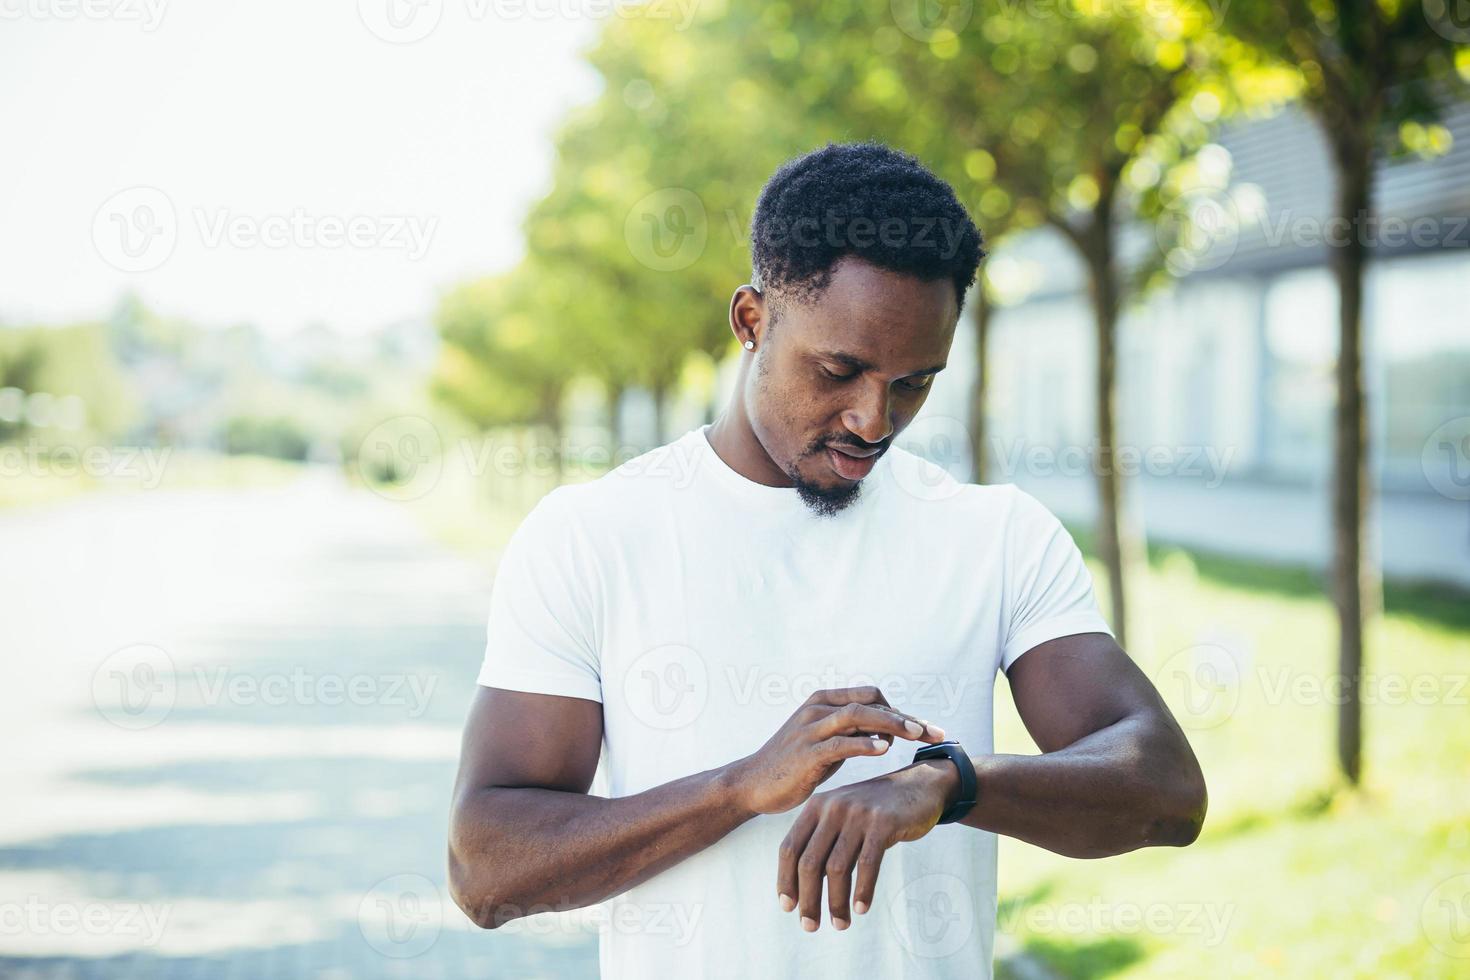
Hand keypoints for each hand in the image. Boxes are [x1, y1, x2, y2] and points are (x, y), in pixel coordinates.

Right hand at [726, 687, 945, 816]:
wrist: (754, 783)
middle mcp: (818, 709)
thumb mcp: (826, 742)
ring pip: (858, 716)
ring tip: (916, 734)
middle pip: (870, 702)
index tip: (926, 729)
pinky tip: (884, 749)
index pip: (872, 696)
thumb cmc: (793, 764)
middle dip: (905, 716)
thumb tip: (886, 730)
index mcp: (824, 702)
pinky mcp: (806, 752)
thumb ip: (852, 732)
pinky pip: (840, 743)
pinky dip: (864, 743)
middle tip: (932, 732)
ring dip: (891, 723)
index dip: (901, 710)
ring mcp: (810, 729)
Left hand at [776, 758, 961, 931]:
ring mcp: (858, 814)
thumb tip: (803, 889)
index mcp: (816, 807)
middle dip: (808, 899)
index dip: (785, 880)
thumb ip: (823, 844)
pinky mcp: (883, 822)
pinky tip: (861, 909)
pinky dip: (863, 890)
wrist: (917, 786)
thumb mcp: (842, 818)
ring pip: (837, 868)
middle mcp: (832, 808)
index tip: (788, 908)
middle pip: (809, 862)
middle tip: (810, 926)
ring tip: (840, 925)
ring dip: (836, 902)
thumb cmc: (875, 812)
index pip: (790, 848)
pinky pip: (867, 864)